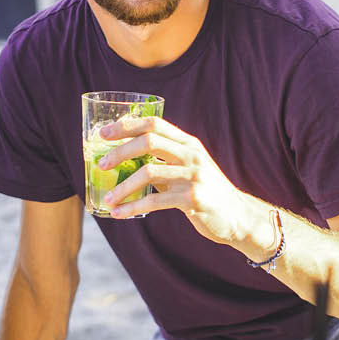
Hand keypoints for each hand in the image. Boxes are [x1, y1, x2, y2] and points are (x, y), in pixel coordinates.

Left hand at [97, 116, 264, 247]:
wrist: (237, 215)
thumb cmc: (206, 190)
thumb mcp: (189, 168)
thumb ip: (165, 160)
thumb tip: (126, 156)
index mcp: (188, 143)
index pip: (155, 123)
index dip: (127, 125)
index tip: (104, 133)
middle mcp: (191, 155)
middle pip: (149, 142)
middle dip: (120, 151)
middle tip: (101, 164)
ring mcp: (193, 176)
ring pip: (148, 173)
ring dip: (123, 187)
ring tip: (107, 198)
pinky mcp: (192, 199)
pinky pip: (155, 201)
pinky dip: (133, 207)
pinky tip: (119, 213)